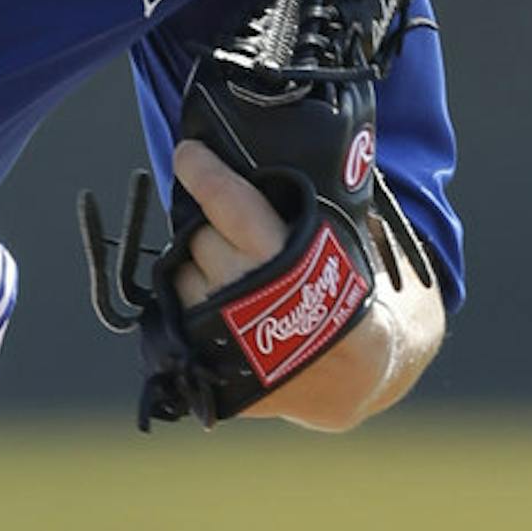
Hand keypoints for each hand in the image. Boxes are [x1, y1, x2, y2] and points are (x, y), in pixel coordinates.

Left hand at [170, 136, 443, 430]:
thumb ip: (332, 210)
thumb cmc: (355, 303)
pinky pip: (176, 312)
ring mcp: (221, 333)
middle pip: (200, 236)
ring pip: (182, 273)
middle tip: (235, 226)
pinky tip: (220, 296)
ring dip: (198, 263)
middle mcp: (244, 296)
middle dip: (211, 224)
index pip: (230, 204)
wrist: (355, 377)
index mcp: (285, 262)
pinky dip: (193, 297)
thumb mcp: (355, 249)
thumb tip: (320, 162)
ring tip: (234, 267)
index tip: (189, 153)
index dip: (205, 174)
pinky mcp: (208, 359)